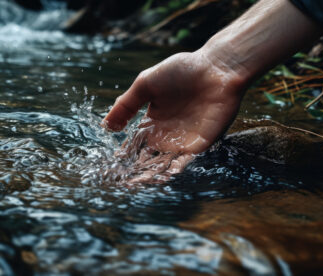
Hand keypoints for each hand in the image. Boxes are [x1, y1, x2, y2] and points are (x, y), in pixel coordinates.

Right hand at [103, 51, 245, 181]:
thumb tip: (105, 126)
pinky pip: (185, 161)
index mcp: (153, 121)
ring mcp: (183, 140)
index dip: (124, 156)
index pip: (135, 144)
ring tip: (137, 184)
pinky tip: (163, 177)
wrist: (215, 70)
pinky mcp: (200, 144)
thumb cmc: (181, 72)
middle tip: (122, 182)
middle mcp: (166, 134)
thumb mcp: (145, 84)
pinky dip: (175, 170)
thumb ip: (126, 105)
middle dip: (136, 171)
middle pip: (148, 159)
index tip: (111, 168)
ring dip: (152, 175)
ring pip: (165, 163)